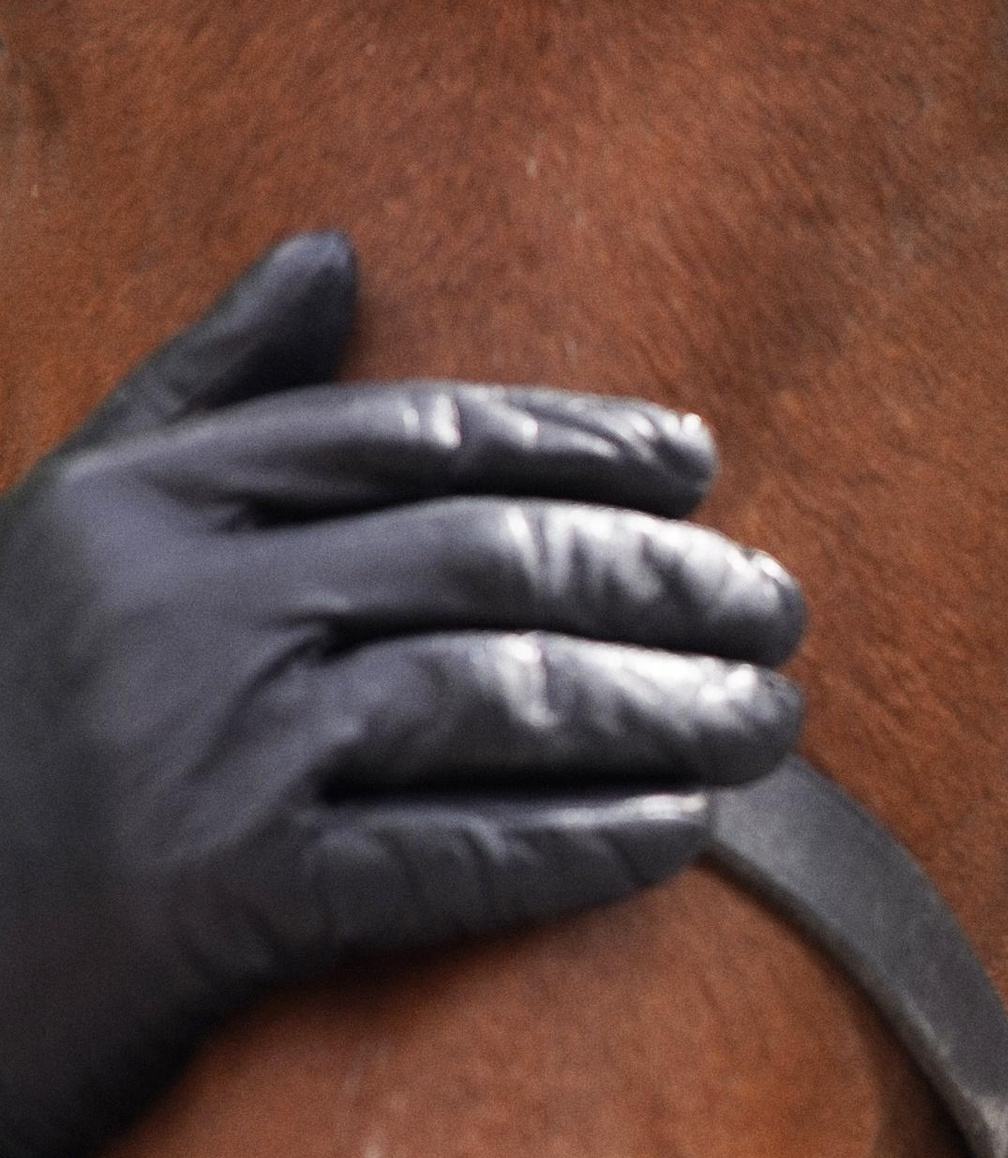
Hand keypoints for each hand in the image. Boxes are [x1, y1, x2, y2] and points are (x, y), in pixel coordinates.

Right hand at [0, 232, 805, 1157]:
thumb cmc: (10, 730)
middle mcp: (177, 606)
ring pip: (492, 697)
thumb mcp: (69, 527)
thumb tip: (332, 255)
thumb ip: (203, 388)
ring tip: (768, 716)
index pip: (411, 439)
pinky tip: (680, 835)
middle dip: (661, 578)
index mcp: (145, 499)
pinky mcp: (228, 903)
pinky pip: (452, 856)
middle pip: (482, 559)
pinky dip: (580, 843)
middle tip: (780, 603)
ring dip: (661, 706)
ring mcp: (204, 754)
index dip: (576, 444)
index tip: (698, 466)